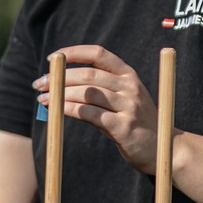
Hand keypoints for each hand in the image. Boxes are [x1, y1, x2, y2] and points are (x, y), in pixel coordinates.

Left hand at [35, 44, 161, 173]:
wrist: (163, 149)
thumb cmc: (134, 124)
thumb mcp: (121, 101)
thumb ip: (97, 91)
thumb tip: (57, 87)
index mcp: (129, 75)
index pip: (98, 54)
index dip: (73, 52)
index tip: (53, 58)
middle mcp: (130, 86)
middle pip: (88, 74)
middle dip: (59, 78)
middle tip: (39, 84)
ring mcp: (128, 106)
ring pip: (87, 93)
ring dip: (60, 95)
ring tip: (43, 99)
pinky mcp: (123, 126)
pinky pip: (90, 114)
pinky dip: (70, 110)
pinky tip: (57, 111)